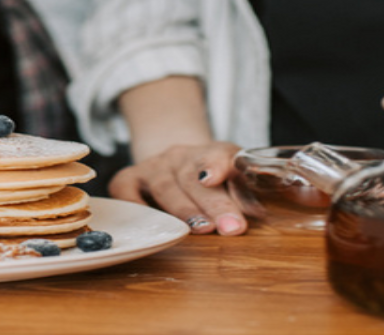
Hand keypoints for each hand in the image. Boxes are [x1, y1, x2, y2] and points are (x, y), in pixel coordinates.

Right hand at [109, 141, 246, 234]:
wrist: (175, 165)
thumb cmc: (209, 179)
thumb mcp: (233, 179)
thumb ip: (243, 192)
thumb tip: (257, 212)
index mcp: (210, 152)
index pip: (216, 154)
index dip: (215, 165)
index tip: (215, 179)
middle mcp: (179, 156)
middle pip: (193, 177)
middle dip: (213, 203)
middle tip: (230, 227)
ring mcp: (152, 167)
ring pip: (165, 187)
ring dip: (183, 210)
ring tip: (201, 230)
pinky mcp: (128, 179)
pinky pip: (126, 192)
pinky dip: (135, 207)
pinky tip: (149, 226)